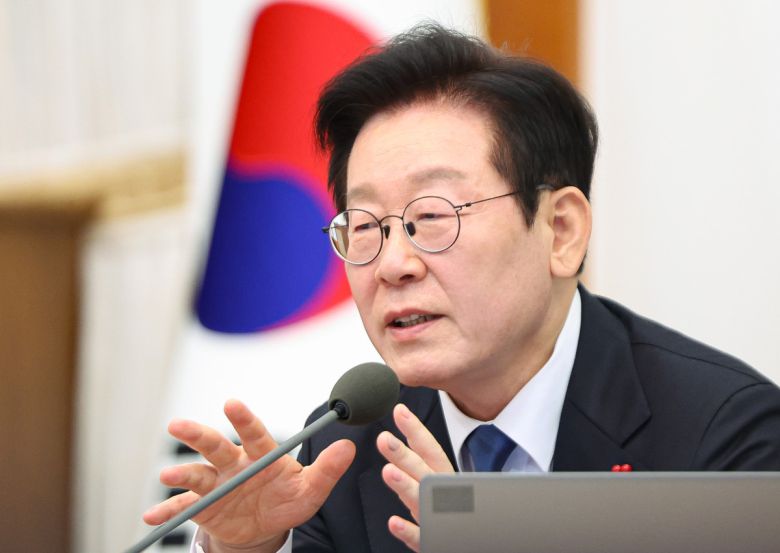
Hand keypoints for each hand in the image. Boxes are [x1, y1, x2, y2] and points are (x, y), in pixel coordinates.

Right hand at [143, 399, 355, 550]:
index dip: (243, 419)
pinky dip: (167, 511)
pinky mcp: (203, 507)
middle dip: (198, 435)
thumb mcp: (310, 489)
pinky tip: (151, 515)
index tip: (232, 404)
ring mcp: (216, 485)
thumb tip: (349, 447)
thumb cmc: (287, 500)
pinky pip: (183, 509)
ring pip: (195, 474)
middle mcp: (234, 464)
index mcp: (261, 455)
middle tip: (178, 425)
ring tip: (167, 475)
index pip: (253, 433)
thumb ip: (327, 469)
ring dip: (180, 473)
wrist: (265, 528)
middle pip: (215, 446)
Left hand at [376, 403, 454, 551]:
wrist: (479, 542)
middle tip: (384, 439)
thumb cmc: (458, 514)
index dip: (415, 430)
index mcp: (444, 480)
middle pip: (424, 471)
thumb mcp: (445, 486)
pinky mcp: (435, 542)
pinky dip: (408, 531)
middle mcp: (443, 496)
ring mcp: (439, 519)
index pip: (430, 451)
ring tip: (388, 472)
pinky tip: (394, 522)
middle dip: (404, 454)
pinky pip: (421, 538)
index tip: (399, 411)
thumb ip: (426, 465)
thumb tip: (409, 440)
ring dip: (406, 486)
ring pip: (423, 501)